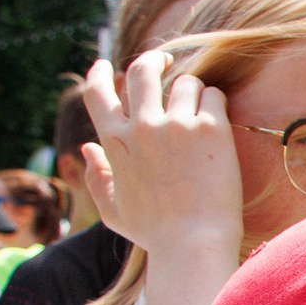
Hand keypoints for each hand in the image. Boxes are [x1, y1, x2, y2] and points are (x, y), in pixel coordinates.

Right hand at [78, 51, 245, 262]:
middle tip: (166, 60)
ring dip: (192, 90)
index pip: (97, 93)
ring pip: (185, 82)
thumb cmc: (155, 235)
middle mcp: (141, 126)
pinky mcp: (209, 128)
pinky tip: (218, 122)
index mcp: (113, 142)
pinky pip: (214, 96)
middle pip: (143, 72)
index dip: (100, 73)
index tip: (107, 66)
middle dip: (154, 60)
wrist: (192, 244)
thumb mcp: (113, 210)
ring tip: (200, 109)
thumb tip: (87, 149)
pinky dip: (216, 103)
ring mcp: (175, 125)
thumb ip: (97, 177)